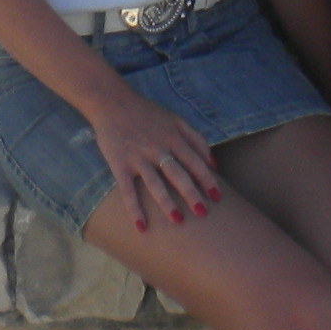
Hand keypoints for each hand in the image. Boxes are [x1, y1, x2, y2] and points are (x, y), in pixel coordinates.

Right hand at [88, 90, 221, 233]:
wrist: (112, 103)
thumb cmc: (147, 114)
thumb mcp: (176, 120)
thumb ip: (196, 139)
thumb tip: (214, 164)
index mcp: (173, 137)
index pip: (195, 161)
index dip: (207, 179)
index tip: (218, 197)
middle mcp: (158, 148)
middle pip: (178, 174)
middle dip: (192, 194)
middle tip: (203, 213)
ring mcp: (138, 157)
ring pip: (155, 183)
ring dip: (167, 203)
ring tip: (178, 221)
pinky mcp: (120, 164)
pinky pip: (128, 190)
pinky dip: (134, 209)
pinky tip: (141, 227)